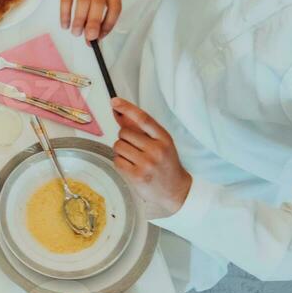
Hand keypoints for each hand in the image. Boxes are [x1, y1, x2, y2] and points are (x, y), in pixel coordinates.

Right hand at [50, 0, 121, 40]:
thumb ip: (97, 8)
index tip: (100, 36)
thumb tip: (92, 35)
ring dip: (80, 18)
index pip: (115, 5)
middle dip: (95, 22)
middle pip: (99, 1)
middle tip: (89, 38)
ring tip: (75, 32)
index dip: (109, 22)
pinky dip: (66, 11)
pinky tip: (64, 23)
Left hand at [112, 99, 191, 213]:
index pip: (143, 118)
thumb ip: (140, 129)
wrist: (176, 190)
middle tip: (135, 149)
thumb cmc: (165, 164)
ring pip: (118, 146)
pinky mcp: (137, 175)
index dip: (127, 108)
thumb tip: (120, 113)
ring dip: (121, 151)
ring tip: (134, 159)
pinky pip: (116, 160)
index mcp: (164, 138)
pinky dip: (120, 162)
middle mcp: (157, 149)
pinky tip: (131, 167)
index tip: (114, 101)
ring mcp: (147, 163)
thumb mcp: (160, 144)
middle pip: (124, 133)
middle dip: (124, 139)